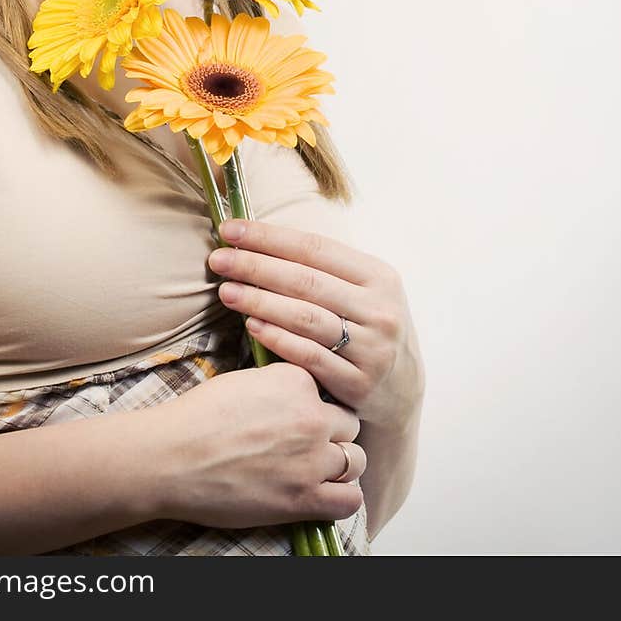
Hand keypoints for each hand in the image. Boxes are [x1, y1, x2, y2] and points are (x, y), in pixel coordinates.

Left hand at [207, 220, 420, 426]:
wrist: (401, 390)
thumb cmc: (367, 327)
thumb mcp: (364, 290)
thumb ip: (324, 268)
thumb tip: (260, 238)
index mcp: (379, 276)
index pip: (315, 247)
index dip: (270, 237)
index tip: (230, 230)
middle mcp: (380, 310)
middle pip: (306, 281)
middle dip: (256, 266)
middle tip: (218, 260)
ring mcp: (371, 348)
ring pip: (306, 318)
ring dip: (260, 301)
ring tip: (226, 292)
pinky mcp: (358, 383)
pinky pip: (309, 356)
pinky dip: (277, 338)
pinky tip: (251, 325)